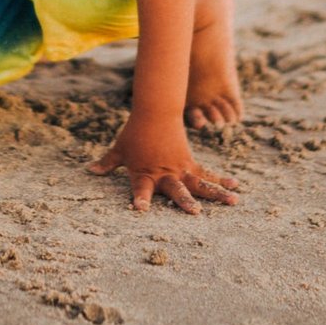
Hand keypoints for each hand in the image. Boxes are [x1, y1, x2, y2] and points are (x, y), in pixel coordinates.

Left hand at [88, 115, 238, 213]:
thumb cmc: (135, 133)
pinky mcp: (190, 164)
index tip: (139, 210)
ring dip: (216, 194)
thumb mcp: (120, 149)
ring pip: (199, 184)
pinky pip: (207, 175)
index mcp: (143, 173)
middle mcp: (164, 174)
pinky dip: (221, 181)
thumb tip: (90, 171)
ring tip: (233, 202)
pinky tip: (235, 188)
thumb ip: (107, 163)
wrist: (155, 111)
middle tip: (195, 213)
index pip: (139, 189)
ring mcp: (179, 169)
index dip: (139, 199)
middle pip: (175, 189)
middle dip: (184, 201)